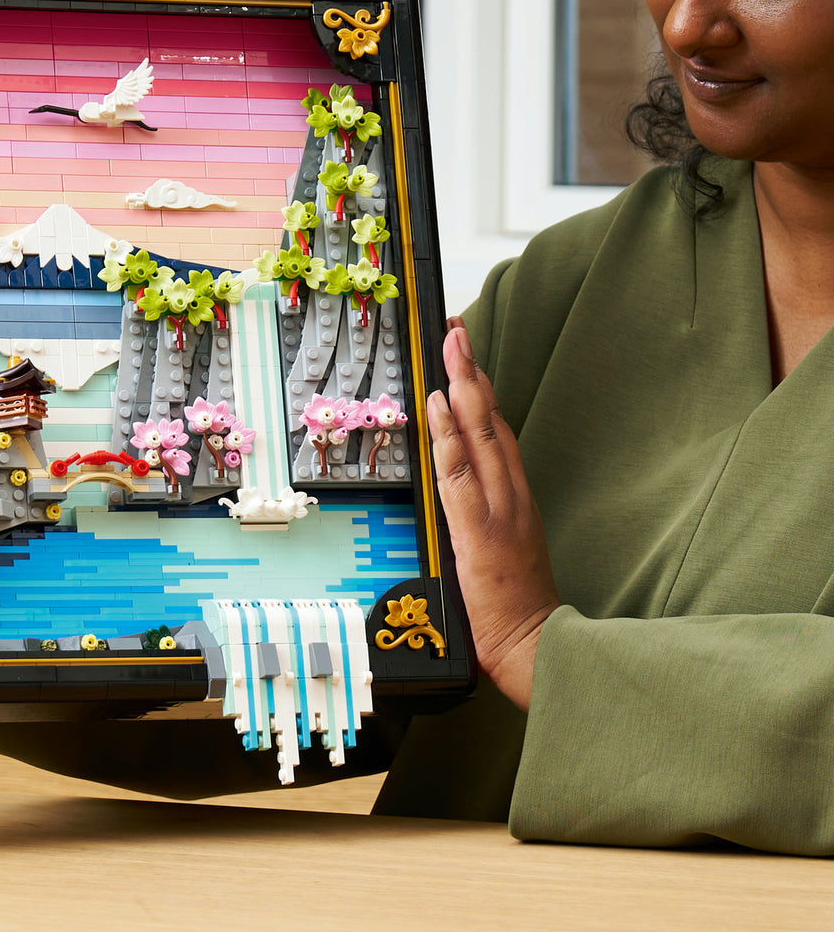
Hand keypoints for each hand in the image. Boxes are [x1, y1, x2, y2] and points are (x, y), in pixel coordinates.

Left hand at [428, 321, 558, 710]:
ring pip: (480, 436)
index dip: (481, 389)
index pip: (497, 429)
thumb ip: (484, 509)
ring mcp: (499, 508)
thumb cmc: (516, 601)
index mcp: (517, 495)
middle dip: (472, 370)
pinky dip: (448, 437)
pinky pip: (460, 475)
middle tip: (455, 330)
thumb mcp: (504, 543)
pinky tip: (439, 407)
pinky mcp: (481, 529)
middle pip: (491, 419)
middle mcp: (513, 493)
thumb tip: (453, 480)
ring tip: (449, 348)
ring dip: (463, 387)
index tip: (465, 355)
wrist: (536, 645)